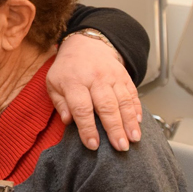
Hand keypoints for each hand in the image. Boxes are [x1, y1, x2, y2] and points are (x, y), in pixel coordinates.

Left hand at [47, 34, 141, 151]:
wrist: (86, 44)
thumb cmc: (68, 69)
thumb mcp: (53, 83)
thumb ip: (59, 103)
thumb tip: (68, 121)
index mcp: (74, 82)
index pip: (81, 108)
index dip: (87, 128)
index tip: (93, 145)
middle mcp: (94, 78)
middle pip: (106, 106)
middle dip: (114, 128)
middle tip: (120, 147)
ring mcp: (112, 76)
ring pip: (123, 101)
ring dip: (129, 122)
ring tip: (133, 139)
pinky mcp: (124, 76)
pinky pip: (132, 93)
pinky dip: (136, 109)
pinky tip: (138, 123)